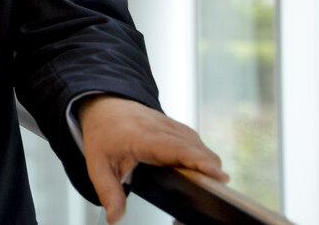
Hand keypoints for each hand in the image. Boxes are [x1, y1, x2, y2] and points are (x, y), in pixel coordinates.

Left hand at [76, 95, 228, 222]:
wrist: (102, 105)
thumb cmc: (101, 132)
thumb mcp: (97, 165)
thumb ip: (108, 192)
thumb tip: (115, 217)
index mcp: (140, 136)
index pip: (175, 148)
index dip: (198, 160)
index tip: (216, 173)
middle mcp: (157, 127)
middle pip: (192, 145)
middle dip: (209, 164)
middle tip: (220, 184)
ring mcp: (166, 123)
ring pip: (195, 140)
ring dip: (206, 158)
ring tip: (215, 179)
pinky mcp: (172, 124)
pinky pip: (191, 137)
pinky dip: (200, 152)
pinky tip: (204, 165)